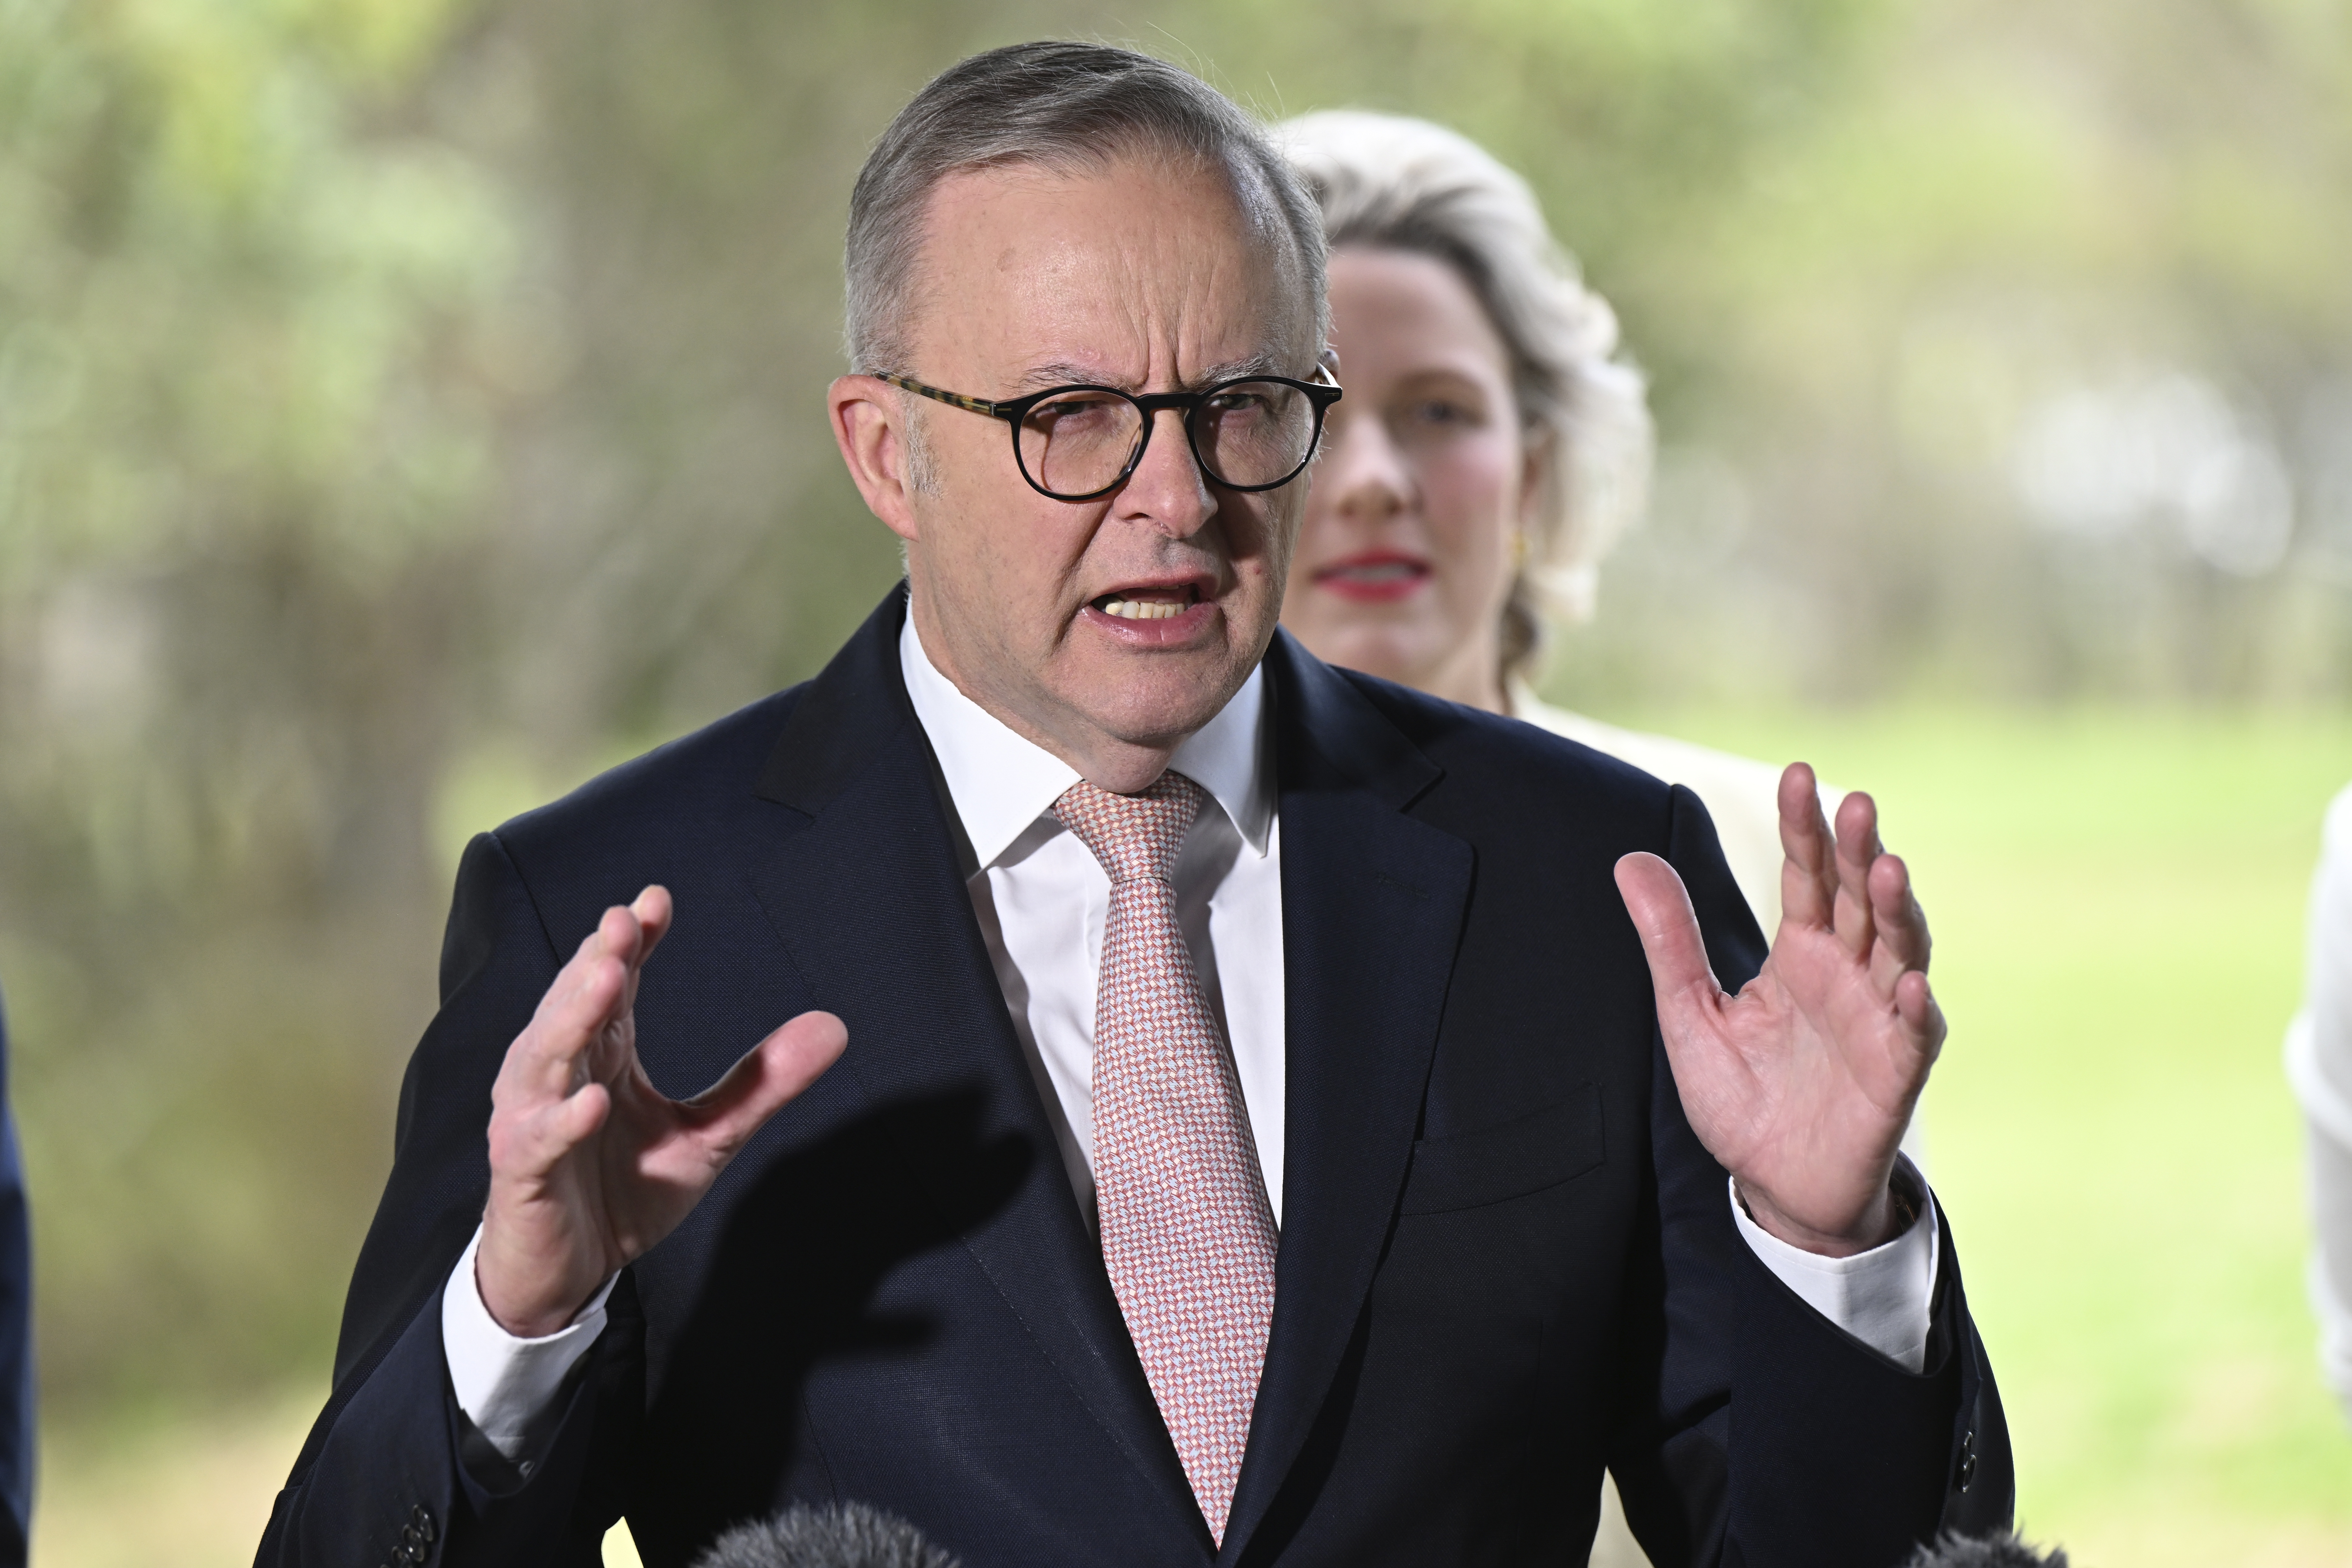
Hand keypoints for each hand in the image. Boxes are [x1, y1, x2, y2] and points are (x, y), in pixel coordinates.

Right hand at [476, 886, 847, 1335]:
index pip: (613, 984)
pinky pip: (539, 1140)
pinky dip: (564, 1120)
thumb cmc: (623, 1192)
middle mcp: (559, 1074)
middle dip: (598, 960)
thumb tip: (835, 1027)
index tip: (656, 901)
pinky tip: (593, 1101)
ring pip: (545, 1057)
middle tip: (625, 921)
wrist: (566, 1274)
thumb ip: (761, 1084)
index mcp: (601, 1054)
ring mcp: (532, 1120)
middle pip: (574, 1005)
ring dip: (573, 1017)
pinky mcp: (521, 1174)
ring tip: (608, 980)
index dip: (630, 942)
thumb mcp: (707, 1137)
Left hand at [1614, 765, 1942, 1256]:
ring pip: (1900, 950)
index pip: (1807, 875)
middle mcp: (1849, 974)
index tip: (1799, 774)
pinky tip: (1910, 982)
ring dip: (1899, 909)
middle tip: (1854, 801)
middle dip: (1859, 850)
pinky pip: (1913, 1034)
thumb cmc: (1741, 1097)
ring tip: (1888, 867)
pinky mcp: (1896, 1074)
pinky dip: (1916, 1007)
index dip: (1805, 827)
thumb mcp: (1689, 1013)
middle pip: (1859, 898)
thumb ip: (1669, 941)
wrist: (1773, 1183)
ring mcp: (1879, 1020)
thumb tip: (1629, 859)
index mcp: (1802, 953)